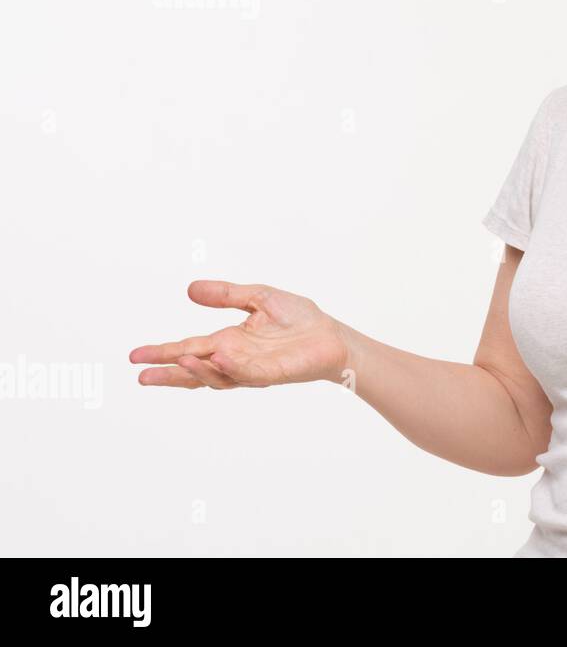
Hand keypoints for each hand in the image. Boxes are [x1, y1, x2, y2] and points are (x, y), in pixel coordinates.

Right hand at [130, 280, 352, 388]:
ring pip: (217, 376)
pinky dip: (231, 367)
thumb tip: (189, 289)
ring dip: (197, 370)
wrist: (331, 335)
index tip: (135, 356)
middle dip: (168, 373)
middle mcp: (234, 359)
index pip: (189, 349)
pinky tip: (219, 356)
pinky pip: (247, 373)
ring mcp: (251, 369)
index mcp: (228, 342)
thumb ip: (226, 295)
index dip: (163, 353)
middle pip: (194, 371)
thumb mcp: (258, 298)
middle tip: (141, 375)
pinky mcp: (271, 374)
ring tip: (178, 361)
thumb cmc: (298, 319)